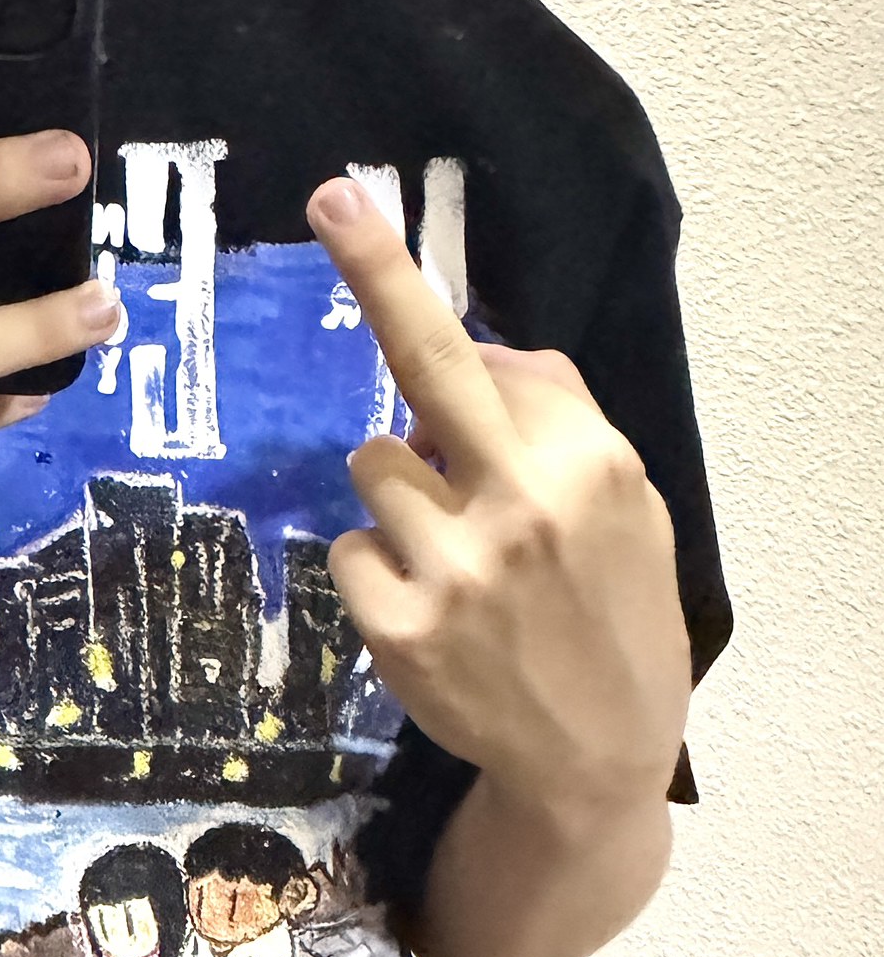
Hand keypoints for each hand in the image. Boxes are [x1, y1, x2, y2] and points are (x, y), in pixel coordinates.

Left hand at [306, 176, 690, 824]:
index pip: (483, 352)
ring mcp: (455, 567)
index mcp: (586, 461)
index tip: (345, 204)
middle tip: (332, 204)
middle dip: (377, 277)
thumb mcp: (624, 504)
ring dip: (396, 491)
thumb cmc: (609, 610)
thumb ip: (554, 420)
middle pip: (427, 370)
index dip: (402, 281)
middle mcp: (522, 502)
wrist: (595, 752)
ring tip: (447, 545)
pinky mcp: (400, 627)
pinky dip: (374, 563)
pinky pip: (348, 550)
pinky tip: (423, 598)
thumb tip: (470, 354)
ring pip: (373, 469)